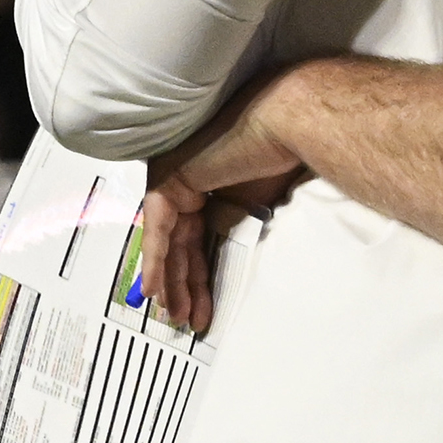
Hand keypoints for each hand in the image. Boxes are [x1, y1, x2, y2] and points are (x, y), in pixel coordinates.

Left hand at [140, 73, 308, 331]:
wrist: (286, 125)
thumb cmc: (285, 153)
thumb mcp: (259, 201)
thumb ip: (240, 223)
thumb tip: (238, 250)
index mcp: (207, 183)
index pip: (197, 237)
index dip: (199, 273)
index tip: (203, 303)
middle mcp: (185, 180)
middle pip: (180, 243)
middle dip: (184, 285)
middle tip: (186, 318)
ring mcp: (173, 179)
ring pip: (167, 242)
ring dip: (171, 282)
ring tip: (176, 316)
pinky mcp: (169, 182)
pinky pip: (159, 231)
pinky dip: (156, 261)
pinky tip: (156, 290)